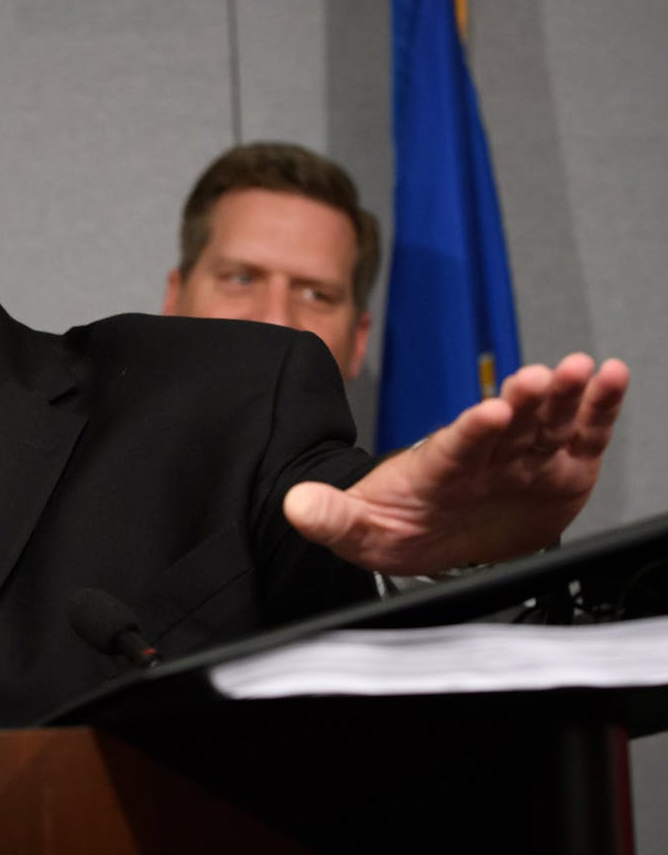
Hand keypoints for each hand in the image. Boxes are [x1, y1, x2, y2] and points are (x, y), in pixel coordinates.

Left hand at [284, 354, 629, 575]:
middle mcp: (484, 457)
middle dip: (525, 403)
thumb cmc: (395, 524)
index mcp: (436, 469)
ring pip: (546, 424)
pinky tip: (610, 378)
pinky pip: (580, 437)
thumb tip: (295, 505)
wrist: (424, 535)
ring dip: (566, 398)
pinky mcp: (556, 471)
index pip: (454, 448)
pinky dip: (598, 410)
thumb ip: (330, 516)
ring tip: (586, 371)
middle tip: (543, 377)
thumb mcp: (356, 527)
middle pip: (507, 427)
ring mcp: (521, 460)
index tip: (490, 413)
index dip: (472, 431)